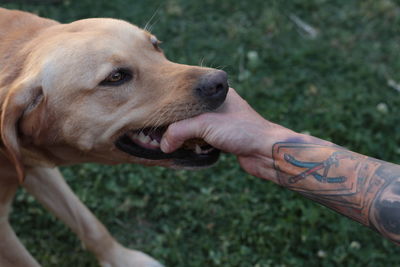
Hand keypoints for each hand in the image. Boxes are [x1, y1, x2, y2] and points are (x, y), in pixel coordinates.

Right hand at [160, 88, 288, 177]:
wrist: (266, 152)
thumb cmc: (242, 131)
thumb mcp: (205, 124)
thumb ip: (179, 131)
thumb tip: (163, 145)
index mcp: (217, 93)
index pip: (187, 95)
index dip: (173, 106)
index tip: (159, 117)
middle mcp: (220, 106)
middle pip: (190, 113)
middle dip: (178, 124)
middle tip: (164, 134)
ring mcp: (223, 122)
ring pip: (196, 127)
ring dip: (187, 137)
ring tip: (174, 144)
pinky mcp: (225, 138)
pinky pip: (203, 139)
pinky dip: (195, 145)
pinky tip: (190, 150)